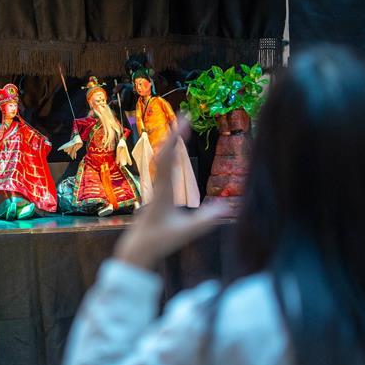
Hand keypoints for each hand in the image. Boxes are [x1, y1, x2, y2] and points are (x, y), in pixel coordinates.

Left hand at [113, 120, 229, 268]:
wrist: (137, 248)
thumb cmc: (160, 240)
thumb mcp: (186, 232)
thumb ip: (206, 220)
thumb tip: (227, 207)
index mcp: (163, 191)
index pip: (168, 159)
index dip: (176, 140)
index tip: (184, 123)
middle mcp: (157, 186)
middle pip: (163, 154)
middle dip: (174, 134)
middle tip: (185, 116)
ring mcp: (155, 188)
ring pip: (160, 159)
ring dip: (170, 142)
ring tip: (181, 126)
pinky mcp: (156, 192)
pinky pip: (161, 167)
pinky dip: (168, 154)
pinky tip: (173, 150)